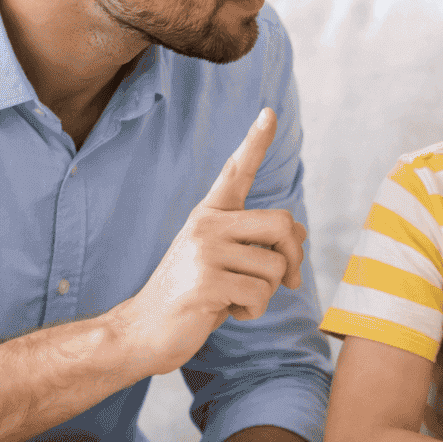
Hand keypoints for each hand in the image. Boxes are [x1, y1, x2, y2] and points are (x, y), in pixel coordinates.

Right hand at [112, 108, 306, 377]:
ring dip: (268, 293)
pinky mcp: (206, 282)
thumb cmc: (191, 295)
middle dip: (293, 257)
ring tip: (237, 299)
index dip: (254, 141)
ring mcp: (203, 252)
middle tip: (287, 280)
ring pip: (275, 267)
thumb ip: (255, 244)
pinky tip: (227, 313)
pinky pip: (260, 295)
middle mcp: (205, 225)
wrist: (143, 330)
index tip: (270, 111)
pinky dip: (254, 312)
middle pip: (281, 224)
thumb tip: (300, 236)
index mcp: (209, 215)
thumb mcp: (222, 261)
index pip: (236, 172)